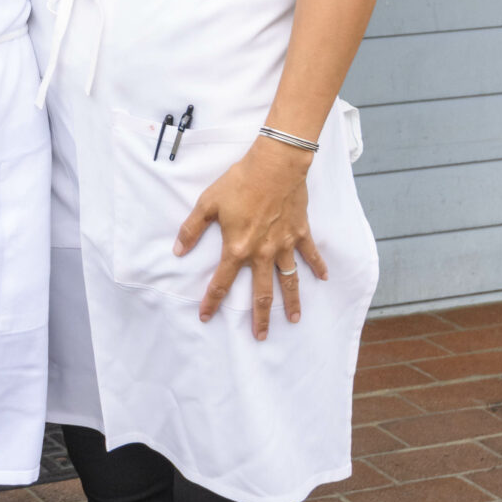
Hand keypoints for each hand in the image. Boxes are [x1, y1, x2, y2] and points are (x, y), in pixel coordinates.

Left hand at [173, 137, 328, 339]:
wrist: (275, 165)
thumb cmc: (239, 182)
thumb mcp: (208, 203)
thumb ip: (192, 229)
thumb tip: (178, 250)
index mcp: (237, 248)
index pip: (222, 282)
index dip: (212, 301)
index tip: (206, 316)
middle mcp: (263, 253)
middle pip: (261, 293)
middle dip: (260, 318)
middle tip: (260, 336)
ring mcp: (285, 245)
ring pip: (289, 281)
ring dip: (291, 302)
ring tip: (293, 320)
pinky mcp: (301, 232)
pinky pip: (310, 255)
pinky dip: (318, 266)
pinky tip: (324, 278)